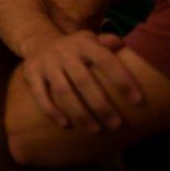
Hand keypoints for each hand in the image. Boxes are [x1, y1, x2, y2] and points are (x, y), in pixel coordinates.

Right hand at [21, 30, 142, 131]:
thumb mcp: (90, 40)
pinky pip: (40, 95)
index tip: (138, 100)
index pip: (106, 60)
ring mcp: (46, 63)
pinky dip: (52, 111)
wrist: (37, 41)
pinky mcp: (31, 74)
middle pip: (84, 81)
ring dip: (79, 113)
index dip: (122, 79)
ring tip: (94, 130)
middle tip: (116, 124)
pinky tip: (65, 125)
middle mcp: (64, 52)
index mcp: (83, 44)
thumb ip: (107, 43)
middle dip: (101, 105)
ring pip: (63, 91)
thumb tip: (123, 45)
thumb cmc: (74, 48)